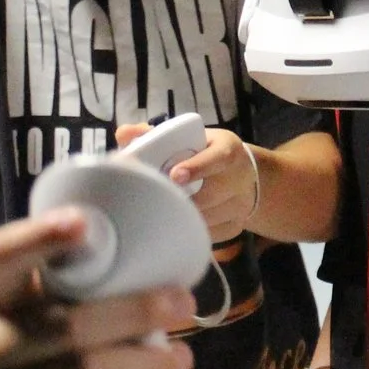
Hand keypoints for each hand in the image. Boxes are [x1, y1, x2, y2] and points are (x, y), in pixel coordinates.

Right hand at [0, 212, 197, 368]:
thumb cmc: (92, 349)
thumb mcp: (85, 309)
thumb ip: (98, 276)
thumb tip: (158, 237)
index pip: (3, 257)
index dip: (38, 237)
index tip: (86, 223)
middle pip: (65, 324)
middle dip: (136, 311)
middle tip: (185, 305)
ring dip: (146, 363)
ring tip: (182, 358)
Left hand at [116, 120, 259, 240]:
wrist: (246, 178)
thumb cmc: (206, 154)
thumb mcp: (191, 138)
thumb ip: (155, 134)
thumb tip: (123, 134)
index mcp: (228, 150)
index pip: (217, 158)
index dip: (197, 167)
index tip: (174, 175)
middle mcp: (239, 177)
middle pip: (210, 194)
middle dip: (181, 198)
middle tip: (156, 197)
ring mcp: (239, 205)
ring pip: (206, 218)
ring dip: (181, 215)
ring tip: (161, 208)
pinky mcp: (235, 227)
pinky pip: (207, 235)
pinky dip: (189, 229)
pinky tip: (177, 221)